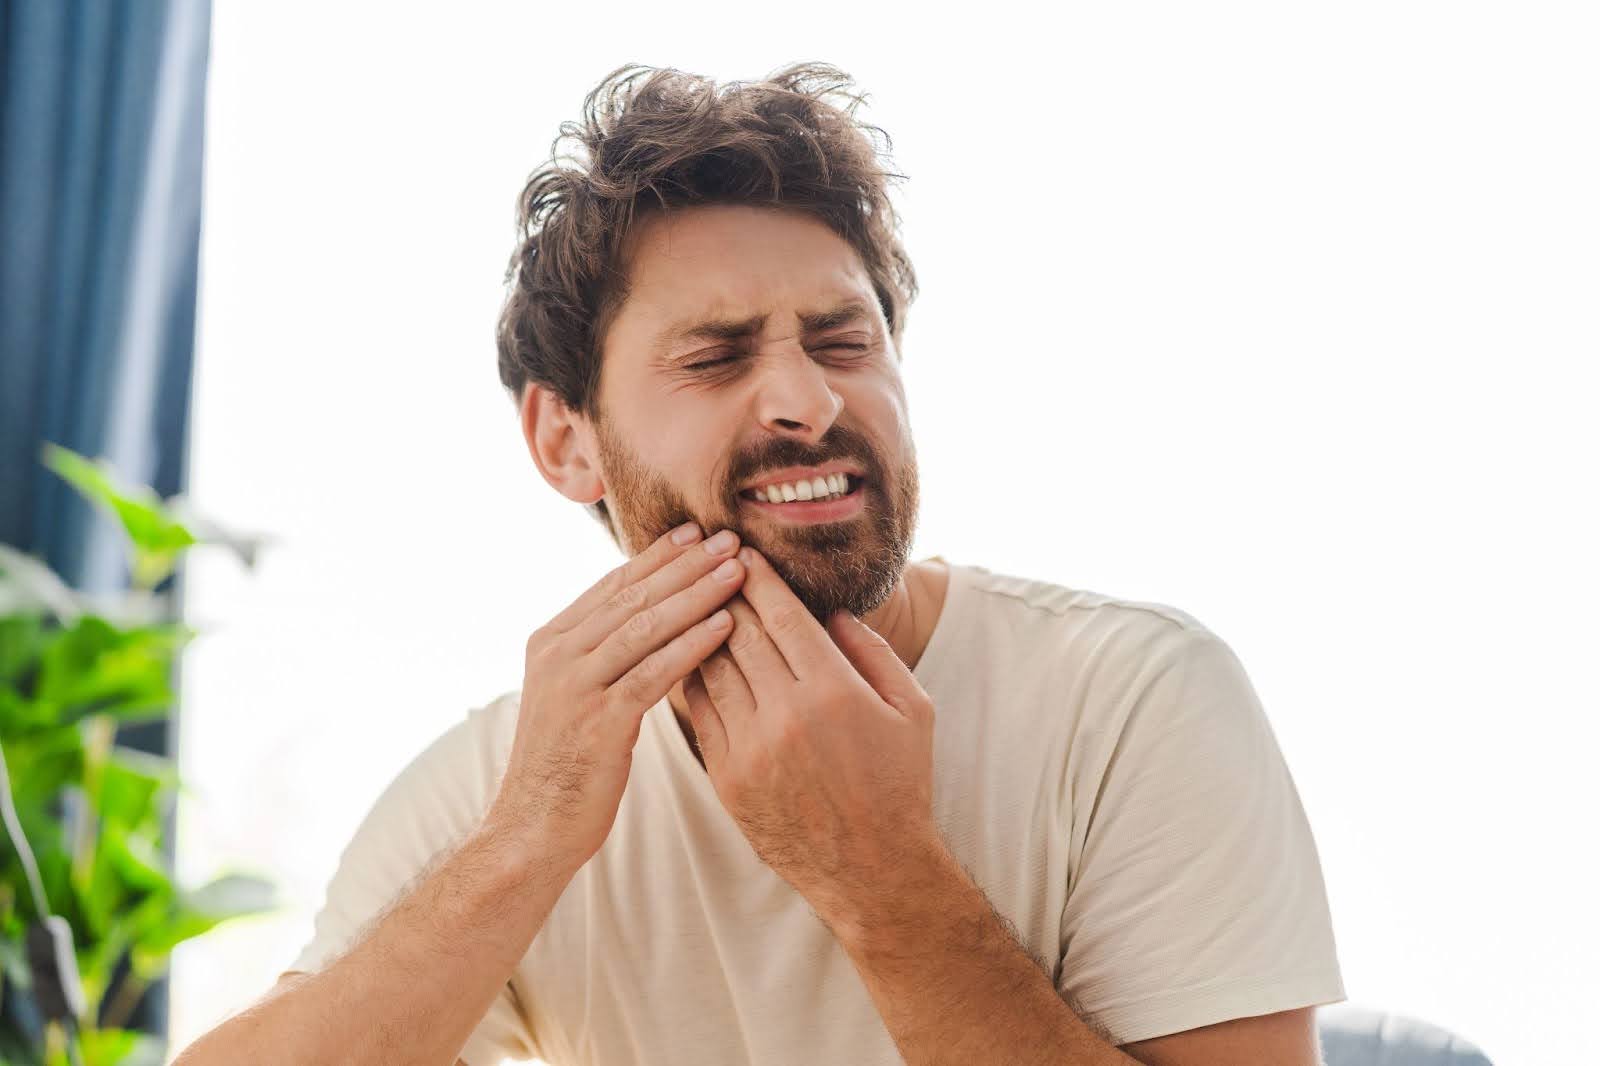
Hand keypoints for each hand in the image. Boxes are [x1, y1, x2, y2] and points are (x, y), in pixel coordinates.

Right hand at [488, 522, 745, 873]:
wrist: (531, 829)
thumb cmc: (566, 765)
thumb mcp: (573, 695)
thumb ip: (600, 654)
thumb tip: (646, 617)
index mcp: (551, 641)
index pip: (613, 585)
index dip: (658, 556)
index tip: (697, 532)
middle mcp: (558, 654)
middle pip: (633, 596)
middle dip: (685, 564)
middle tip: (729, 538)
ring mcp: (575, 686)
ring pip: (646, 626)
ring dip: (697, 594)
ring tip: (738, 572)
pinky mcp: (598, 722)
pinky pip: (654, 672)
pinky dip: (692, 645)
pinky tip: (726, 625)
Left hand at [680, 547, 937, 918]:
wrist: (871, 870)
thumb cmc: (900, 783)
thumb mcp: (913, 709)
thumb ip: (874, 652)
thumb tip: (833, 613)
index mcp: (833, 690)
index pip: (782, 614)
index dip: (757, 577)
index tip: (742, 552)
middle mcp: (786, 715)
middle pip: (740, 633)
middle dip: (723, 592)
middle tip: (709, 564)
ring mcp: (750, 748)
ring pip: (711, 668)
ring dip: (701, 631)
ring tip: (692, 602)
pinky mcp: (726, 777)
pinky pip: (698, 711)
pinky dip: (693, 677)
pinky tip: (691, 657)